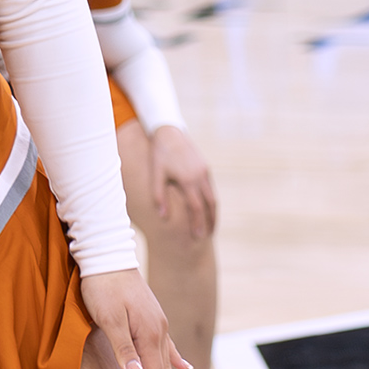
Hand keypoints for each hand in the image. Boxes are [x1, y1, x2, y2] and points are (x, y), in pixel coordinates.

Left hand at [80, 267, 185, 368]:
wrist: (107, 257)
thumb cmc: (102, 288)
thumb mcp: (108, 319)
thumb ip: (124, 348)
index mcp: (149, 334)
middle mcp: (159, 331)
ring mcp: (159, 324)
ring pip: (167, 362)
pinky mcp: (153, 317)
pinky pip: (168, 345)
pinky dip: (176, 360)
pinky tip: (184, 367)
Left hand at [145, 124, 217, 240]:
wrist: (168, 132)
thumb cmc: (159, 154)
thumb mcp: (155, 175)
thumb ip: (159, 196)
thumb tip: (163, 217)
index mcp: (188, 180)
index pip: (196, 208)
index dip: (198, 223)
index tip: (197, 236)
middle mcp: (200, 176)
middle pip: (210, 204)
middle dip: (210, 222)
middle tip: (207, 236)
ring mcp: (204, 171)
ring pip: (213, 196)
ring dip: (213, 212)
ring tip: (210, 226)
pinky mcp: (205, 167)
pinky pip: (210, 188)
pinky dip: (210, 201)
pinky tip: (207, 208)